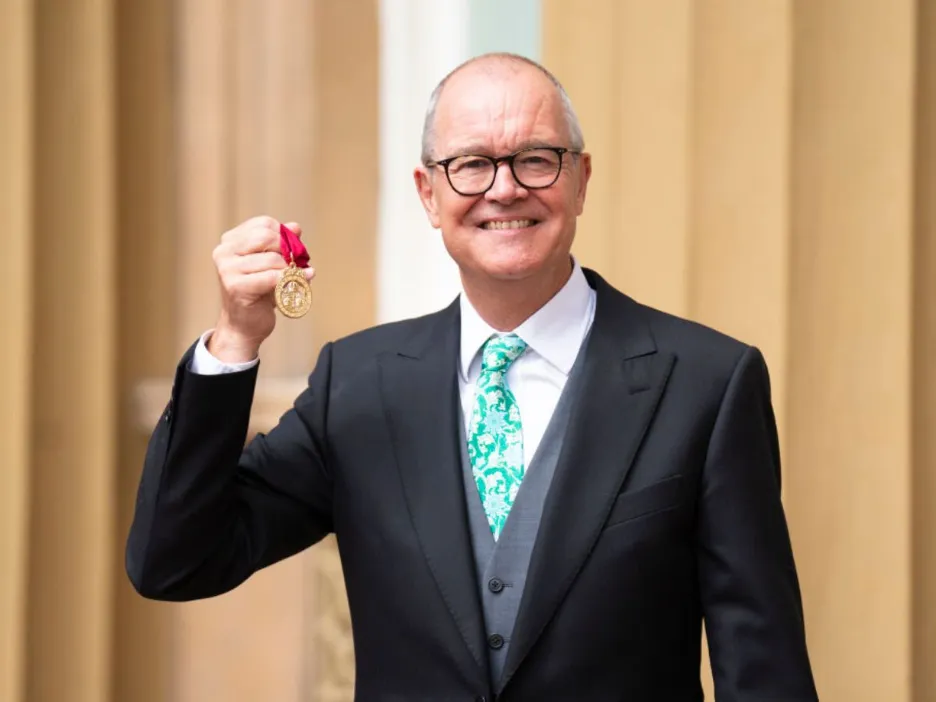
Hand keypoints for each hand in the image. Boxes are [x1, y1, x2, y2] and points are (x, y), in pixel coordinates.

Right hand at [207, 215, 314, 362]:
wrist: (244, 326)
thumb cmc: (259, 294)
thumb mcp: (271, 265)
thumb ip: (282, 244)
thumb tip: (295, 227)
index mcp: (230, 241)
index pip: (263, 224)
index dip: (284, 234)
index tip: (293, 248)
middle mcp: (224, 252)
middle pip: (265, 237)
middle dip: (287, 249)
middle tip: (298, 262)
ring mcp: (227, 269)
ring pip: (271, 259)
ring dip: (290, 268)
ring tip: (299, 276)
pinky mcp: (235, 287)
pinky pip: (271, 277)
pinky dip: (290, 280)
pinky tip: (303, 281)